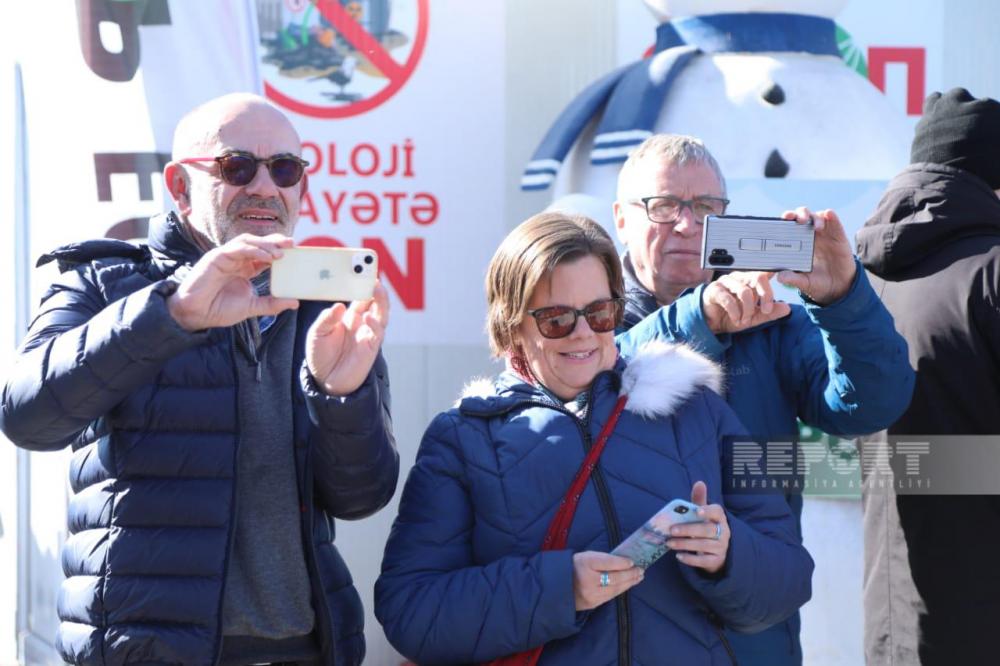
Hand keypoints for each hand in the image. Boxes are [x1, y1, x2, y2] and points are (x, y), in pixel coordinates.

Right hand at [167, 233, 297, 330]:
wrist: (197, 315)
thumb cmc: (219, 310)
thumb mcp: (251, 307)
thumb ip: (272, 304)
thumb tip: (295, 302)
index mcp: (245, 269)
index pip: (264, 255)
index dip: (279, 251)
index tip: (295, 252)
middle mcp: (236, 260)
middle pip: (258, 244)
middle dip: (275, 241)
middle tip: (292, 244)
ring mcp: (226, 257)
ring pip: (248, 242)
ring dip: (265, 244)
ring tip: (281, 252)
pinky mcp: (216, 257)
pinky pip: (237, 248)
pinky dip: (253, 250)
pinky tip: (267, 257)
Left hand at [306, 281, 389, 396]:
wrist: (325, 381)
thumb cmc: (320, 355)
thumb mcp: (317, 333)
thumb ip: (327, 319)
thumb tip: (339, 306)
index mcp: (349, 316)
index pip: (360, 296)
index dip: (363, 284)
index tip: (363, 269)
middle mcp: (361, 323)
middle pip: (374, 301)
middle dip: (375, 288)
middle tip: (373, 274)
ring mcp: (368, 334)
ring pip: (381, 313)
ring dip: (381, 300)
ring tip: (376, 288)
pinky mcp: (371, 347)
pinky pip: (377, 332)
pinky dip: (374, 323)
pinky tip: (367, 316)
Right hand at [572, 551, 643, 610]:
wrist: (558, 586)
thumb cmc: (575, 567)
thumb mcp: (586, 557)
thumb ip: (603, 559)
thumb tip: (624, 561)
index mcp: (585, 563)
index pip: (607, 562)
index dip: (621, 563)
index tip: (632, 562)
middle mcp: (587, 580)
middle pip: (614, 578)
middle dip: (630, 574)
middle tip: (641, 570)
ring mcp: (590, 594)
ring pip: (615, 589)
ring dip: (629, 583)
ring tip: (638, 577)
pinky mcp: (592, 604)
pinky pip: (610, 596)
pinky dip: (620, 590)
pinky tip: (627, 585)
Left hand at [667, 481, 729, 573]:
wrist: (717, 551)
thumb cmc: (706, 527)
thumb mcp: (703, 514)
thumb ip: (699, 500)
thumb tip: (699, 483)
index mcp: (719, 518)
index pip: (717, 512)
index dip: (707, 511)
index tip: (696, 511)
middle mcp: (723, 532)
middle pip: (707, 530)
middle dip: (688, 530)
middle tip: (671, 530)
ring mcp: (721, 547)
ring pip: (704, 546)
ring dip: (685, 544)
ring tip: (669, 543)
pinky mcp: (716, 560)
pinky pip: (704, 561)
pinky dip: (691, 559)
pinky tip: (679, 556)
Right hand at [701, 271, 791, 332]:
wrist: (711, 325)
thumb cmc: (732, 316)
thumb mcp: (754, 318)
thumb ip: (770, 313)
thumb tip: (787, 308)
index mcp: (749, 280)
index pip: (764, 273)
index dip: (774, 274)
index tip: (782, 280)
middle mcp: (738, 278)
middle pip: (758, 277)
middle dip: (766, 296)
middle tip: (766, 311)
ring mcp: (725, 282)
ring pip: (744, 291)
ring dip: (748, 309)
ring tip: (745, 320)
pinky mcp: (714, 290)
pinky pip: (729, 299)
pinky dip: (735, 312)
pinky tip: (736, 320)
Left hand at [777, 207, 856, 304]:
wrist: (839, 287)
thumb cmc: (817, 282)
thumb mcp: (804, 282)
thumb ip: (793, 279)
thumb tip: (780, 278)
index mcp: (797, 244)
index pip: (788, 226)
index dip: (784, 221)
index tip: (780, 221)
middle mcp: (809, 235)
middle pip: (801, 216)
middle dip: (797, 214)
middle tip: (795, 219)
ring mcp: (824, 234)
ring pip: (817, 216)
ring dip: (814, 217)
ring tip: (815, 227)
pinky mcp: (838, 235)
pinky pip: (834, 222)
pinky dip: (831, 216)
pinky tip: (828, 215)